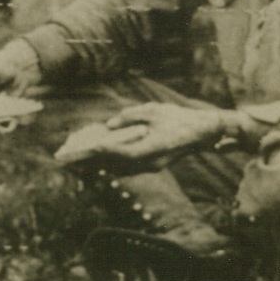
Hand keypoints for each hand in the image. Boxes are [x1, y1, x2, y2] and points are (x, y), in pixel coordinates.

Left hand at [54, 102, 225, 169]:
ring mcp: (153, 167)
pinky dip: (113, 163)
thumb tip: (110, 125)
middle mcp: (152, 162)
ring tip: (82, 159)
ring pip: (122, 170)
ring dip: (102, 165)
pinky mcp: (152, 166)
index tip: (92, 146)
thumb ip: (131, 116)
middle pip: (120, 166)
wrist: (202, 132)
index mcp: (155, 148)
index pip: (127, 153)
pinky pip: (128, 168)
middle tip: (78, 158)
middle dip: (97, 162)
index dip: (108, 151)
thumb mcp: (154, 110)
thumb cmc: (178, 118)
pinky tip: (100, 156)